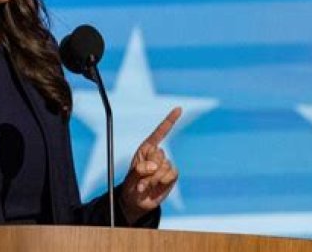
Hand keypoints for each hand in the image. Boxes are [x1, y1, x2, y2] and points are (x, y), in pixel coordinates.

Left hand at [120, 107, 180, 223]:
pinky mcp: (172, 176)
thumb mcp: (131, 176)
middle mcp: (157, 154)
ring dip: (153, 178)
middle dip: (148, 168)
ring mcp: (166, 165)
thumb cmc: (131, 185)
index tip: (179, 108)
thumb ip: (141, 169)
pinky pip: (172, 174)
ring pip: (165, 166)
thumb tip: (155, 165)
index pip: (160, 132)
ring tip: (145, 185)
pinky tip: (155, 187)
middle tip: (140, 179)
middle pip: (159, 154)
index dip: (170, 120)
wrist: (137, 201)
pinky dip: (162, 181)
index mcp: (146, 148)